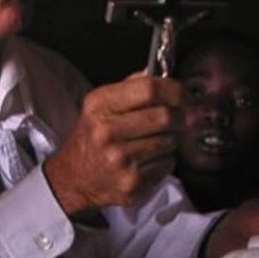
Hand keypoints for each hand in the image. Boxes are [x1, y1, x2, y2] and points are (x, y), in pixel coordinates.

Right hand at [44, 73, 180, 213]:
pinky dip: (164, 161)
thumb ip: (130, 87)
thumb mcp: (100, 106)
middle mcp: (106, 132)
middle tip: (176, 120)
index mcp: (99, 106)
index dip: (175, 90)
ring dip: (170, 140)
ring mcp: (119, 159)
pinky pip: (166, 164)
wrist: (74, 179)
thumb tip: (163, 76)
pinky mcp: (131, 181)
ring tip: (153, 142)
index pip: (149, 90)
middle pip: (165, 116)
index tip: (184, 95)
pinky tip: (147, 161)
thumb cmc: (92, 139)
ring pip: (170, 141)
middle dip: (179, 117)